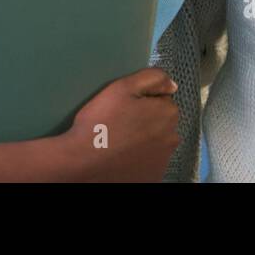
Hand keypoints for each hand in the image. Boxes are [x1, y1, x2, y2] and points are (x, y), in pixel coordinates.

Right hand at [61, 67, 180, 181]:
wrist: (83, 160)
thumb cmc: (102, 120)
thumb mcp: (123, 87)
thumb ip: (152, 78)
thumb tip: (172, 85)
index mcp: (168, 113)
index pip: (161, 101)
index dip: (142, 102)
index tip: (125, 108)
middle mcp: (172, 138)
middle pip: (161, 122)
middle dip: (147, 121)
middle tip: (121, 124)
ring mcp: (164, 160)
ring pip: (157, 143)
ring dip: (145, 140)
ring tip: (120, 141)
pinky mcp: (154, 176)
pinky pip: (150, 162)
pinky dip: (140, 159)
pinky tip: (123, 157)